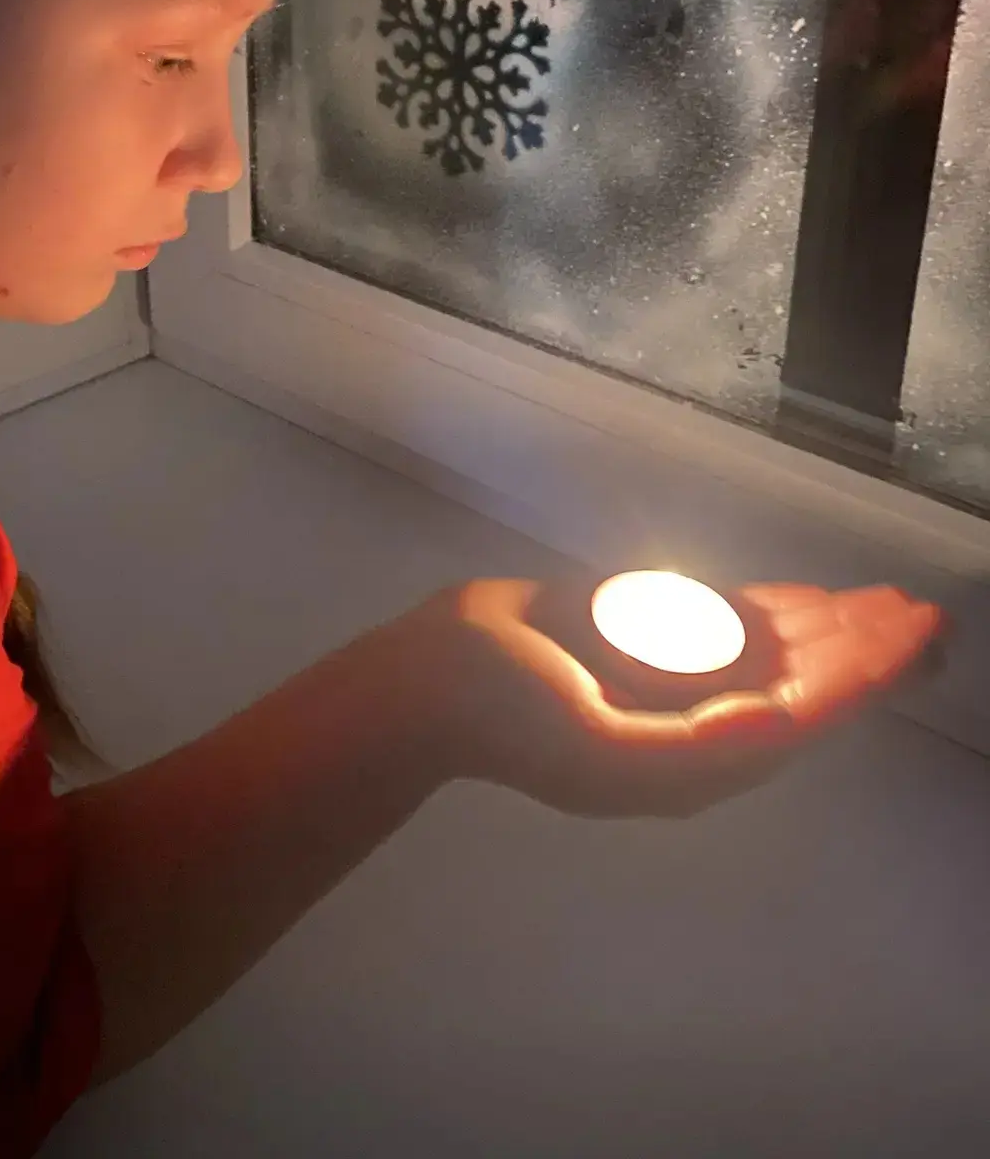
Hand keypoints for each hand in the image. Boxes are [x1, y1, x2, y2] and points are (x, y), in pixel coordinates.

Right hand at [423, 578, 944, 818]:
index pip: (805, 714)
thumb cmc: (513, 716)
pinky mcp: (643, 641)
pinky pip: (722, 624)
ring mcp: (672, 681)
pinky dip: (771, 609)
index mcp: (697, 762)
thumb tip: (778, 722)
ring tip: (884, 605)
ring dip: (830, 627)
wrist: (435, 679)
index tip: (917, 637)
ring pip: (772, 652)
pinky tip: (805, 599)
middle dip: (865, 650)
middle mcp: (697, 723)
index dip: (867, 675)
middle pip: (802, 683)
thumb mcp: (601, 751)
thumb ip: (693, 746)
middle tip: (925, 615)